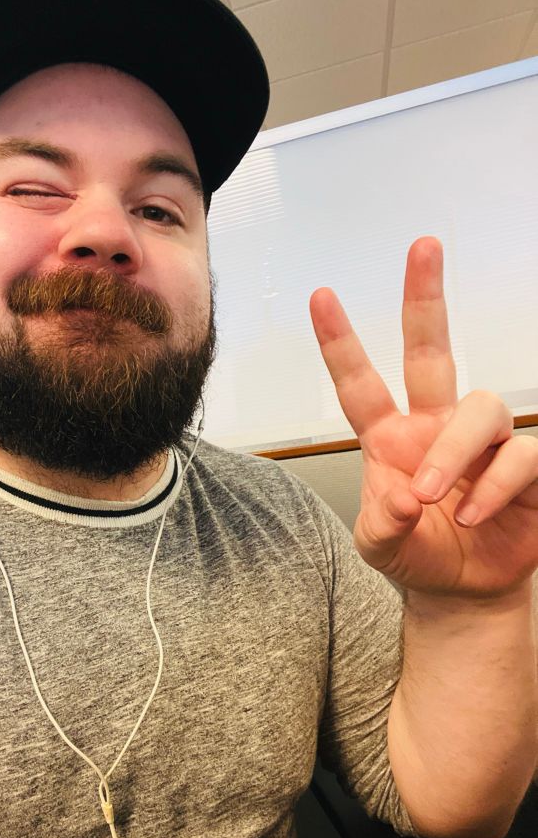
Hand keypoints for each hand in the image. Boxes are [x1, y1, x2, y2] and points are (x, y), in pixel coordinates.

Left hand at [309, 237, 537, 597]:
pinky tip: (474, 514)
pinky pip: (519, 456)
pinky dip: (494, 486)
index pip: (360, 384)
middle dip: (426, 298)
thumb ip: (382, 525)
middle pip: (432, 350)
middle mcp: (435, 426)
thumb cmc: (417, 554)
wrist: (462, 591)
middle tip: (424, 246)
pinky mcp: (524, 467)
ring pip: (481, 407)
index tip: (320, 296)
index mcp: (391, 437)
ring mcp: (481, 443)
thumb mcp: (380, 547)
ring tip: (439, 499)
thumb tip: (404, 497)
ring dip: (456, 453)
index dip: (340, 342)